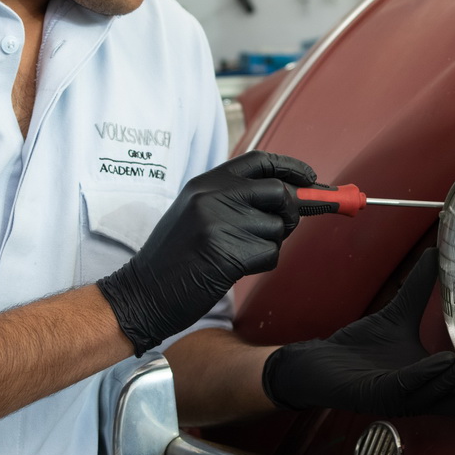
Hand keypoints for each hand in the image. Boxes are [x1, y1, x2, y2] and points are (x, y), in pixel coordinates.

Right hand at [98, 152, 315, 353]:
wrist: (142, 292)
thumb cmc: (174, 258)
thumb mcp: (196, 213)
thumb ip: (236, 199)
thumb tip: (294, 195)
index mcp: (205, 183)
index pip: (260, 162)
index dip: (291, 168)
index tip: (312, 178)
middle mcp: (212, 196)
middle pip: (279, 193)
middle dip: (291, 213)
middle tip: (280, 228)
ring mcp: (220, 223)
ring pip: (277, 228)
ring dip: (268, 245)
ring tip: (234, 254)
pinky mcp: (228, 252)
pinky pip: (271, 255)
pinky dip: (261, 264)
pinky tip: (232, 268)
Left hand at [261, 250, 454, 435]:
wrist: (317, 363)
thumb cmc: (358, 350)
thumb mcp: (397, 316)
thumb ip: (419, 290)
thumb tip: (436, 253)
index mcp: (429, 382)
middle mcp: (419, 395)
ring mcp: (400, 397)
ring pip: (438, 391)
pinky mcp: (377, 393)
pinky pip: (406, 383)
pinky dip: (425, 373)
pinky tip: (443, 360)